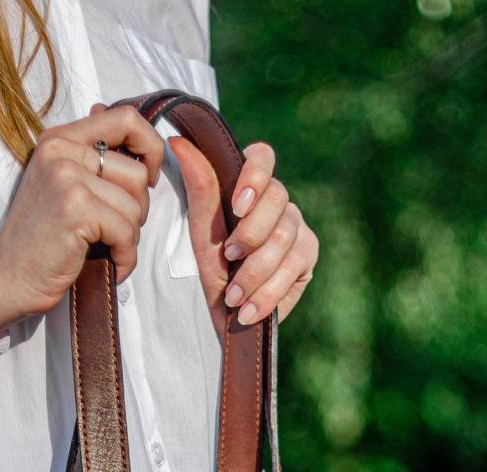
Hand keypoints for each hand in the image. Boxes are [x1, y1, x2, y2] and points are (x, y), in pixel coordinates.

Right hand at [0, 104, 166, 332]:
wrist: (8, 276)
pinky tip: (110, 263)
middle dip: (138, 209)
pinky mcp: (76, 209)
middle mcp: (61, 150)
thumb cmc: (41, 236)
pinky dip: (125, 256)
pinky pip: (127, 232)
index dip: (151, 147)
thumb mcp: (59, 180)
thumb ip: (85, 150)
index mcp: (59, 138)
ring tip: (104, 246)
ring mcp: (68, 178)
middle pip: (138, 173)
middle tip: (112, 229)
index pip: (126, 118)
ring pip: (136, 205)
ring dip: (129, 236)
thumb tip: (105, 108)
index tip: (148, 177)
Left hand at [171, 137, 318, 334]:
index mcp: (250, 186)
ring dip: (254, 270)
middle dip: (250, 232)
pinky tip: (248, 310)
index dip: (254, 175)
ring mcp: (297, 227)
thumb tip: (178, 141)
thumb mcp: (201, 231)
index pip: (263, 156)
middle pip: (277, 197)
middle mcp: (277, 202)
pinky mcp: (308, 255)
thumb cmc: (211, 268)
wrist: (224, 315)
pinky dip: (267, 292)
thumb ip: (199, 187)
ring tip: (233, 295)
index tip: (237, 205)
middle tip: (229, 256)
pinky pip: (294, 266)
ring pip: (285, 235)